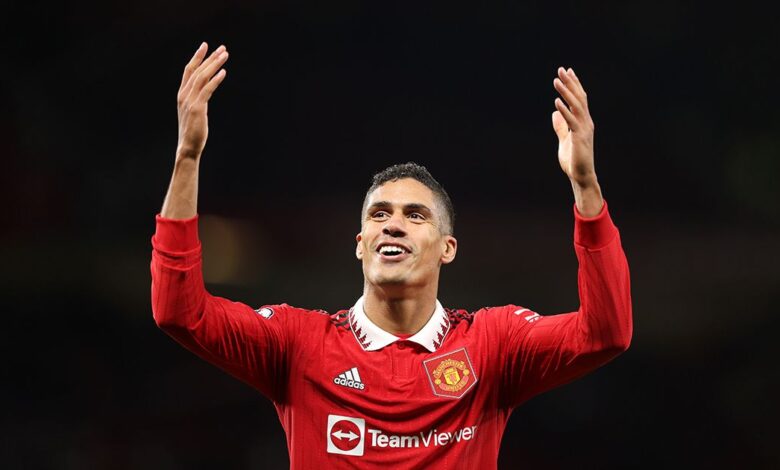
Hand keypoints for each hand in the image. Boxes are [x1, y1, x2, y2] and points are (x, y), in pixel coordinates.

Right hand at [176, 43, 228, 159]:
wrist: (188, 147)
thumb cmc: (193, 131)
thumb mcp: (193, 111)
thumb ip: (198, 99)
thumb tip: (206, 91)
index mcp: (182, 94)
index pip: (189, 70)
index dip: (197, 57)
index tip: (205, 45)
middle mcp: (184, 95)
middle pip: (197, 70)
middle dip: (210, 58)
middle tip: (222, 48)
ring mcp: (189, 101)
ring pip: (202, 77)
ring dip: (214, 64)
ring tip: (225, 55)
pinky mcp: (197, 108)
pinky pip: (207, 90)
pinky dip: (215, 79)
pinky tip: (224, 72)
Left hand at [552, 67, 595, 186]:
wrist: (581, 176)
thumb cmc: (574, 160)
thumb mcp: (564, 139)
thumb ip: (561, 127)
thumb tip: (555, 113)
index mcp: (583, 121)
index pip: (579, 99)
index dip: (574, 84)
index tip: (567, 71)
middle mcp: (586, 122)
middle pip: (579, 98)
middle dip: (570, 83)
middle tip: (561, 69)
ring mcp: (584, 129)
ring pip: (576, 106)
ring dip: (566, 92)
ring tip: (557, 80)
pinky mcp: (579, 138)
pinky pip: (571, 121)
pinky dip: (564, 111)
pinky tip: (556, 102)